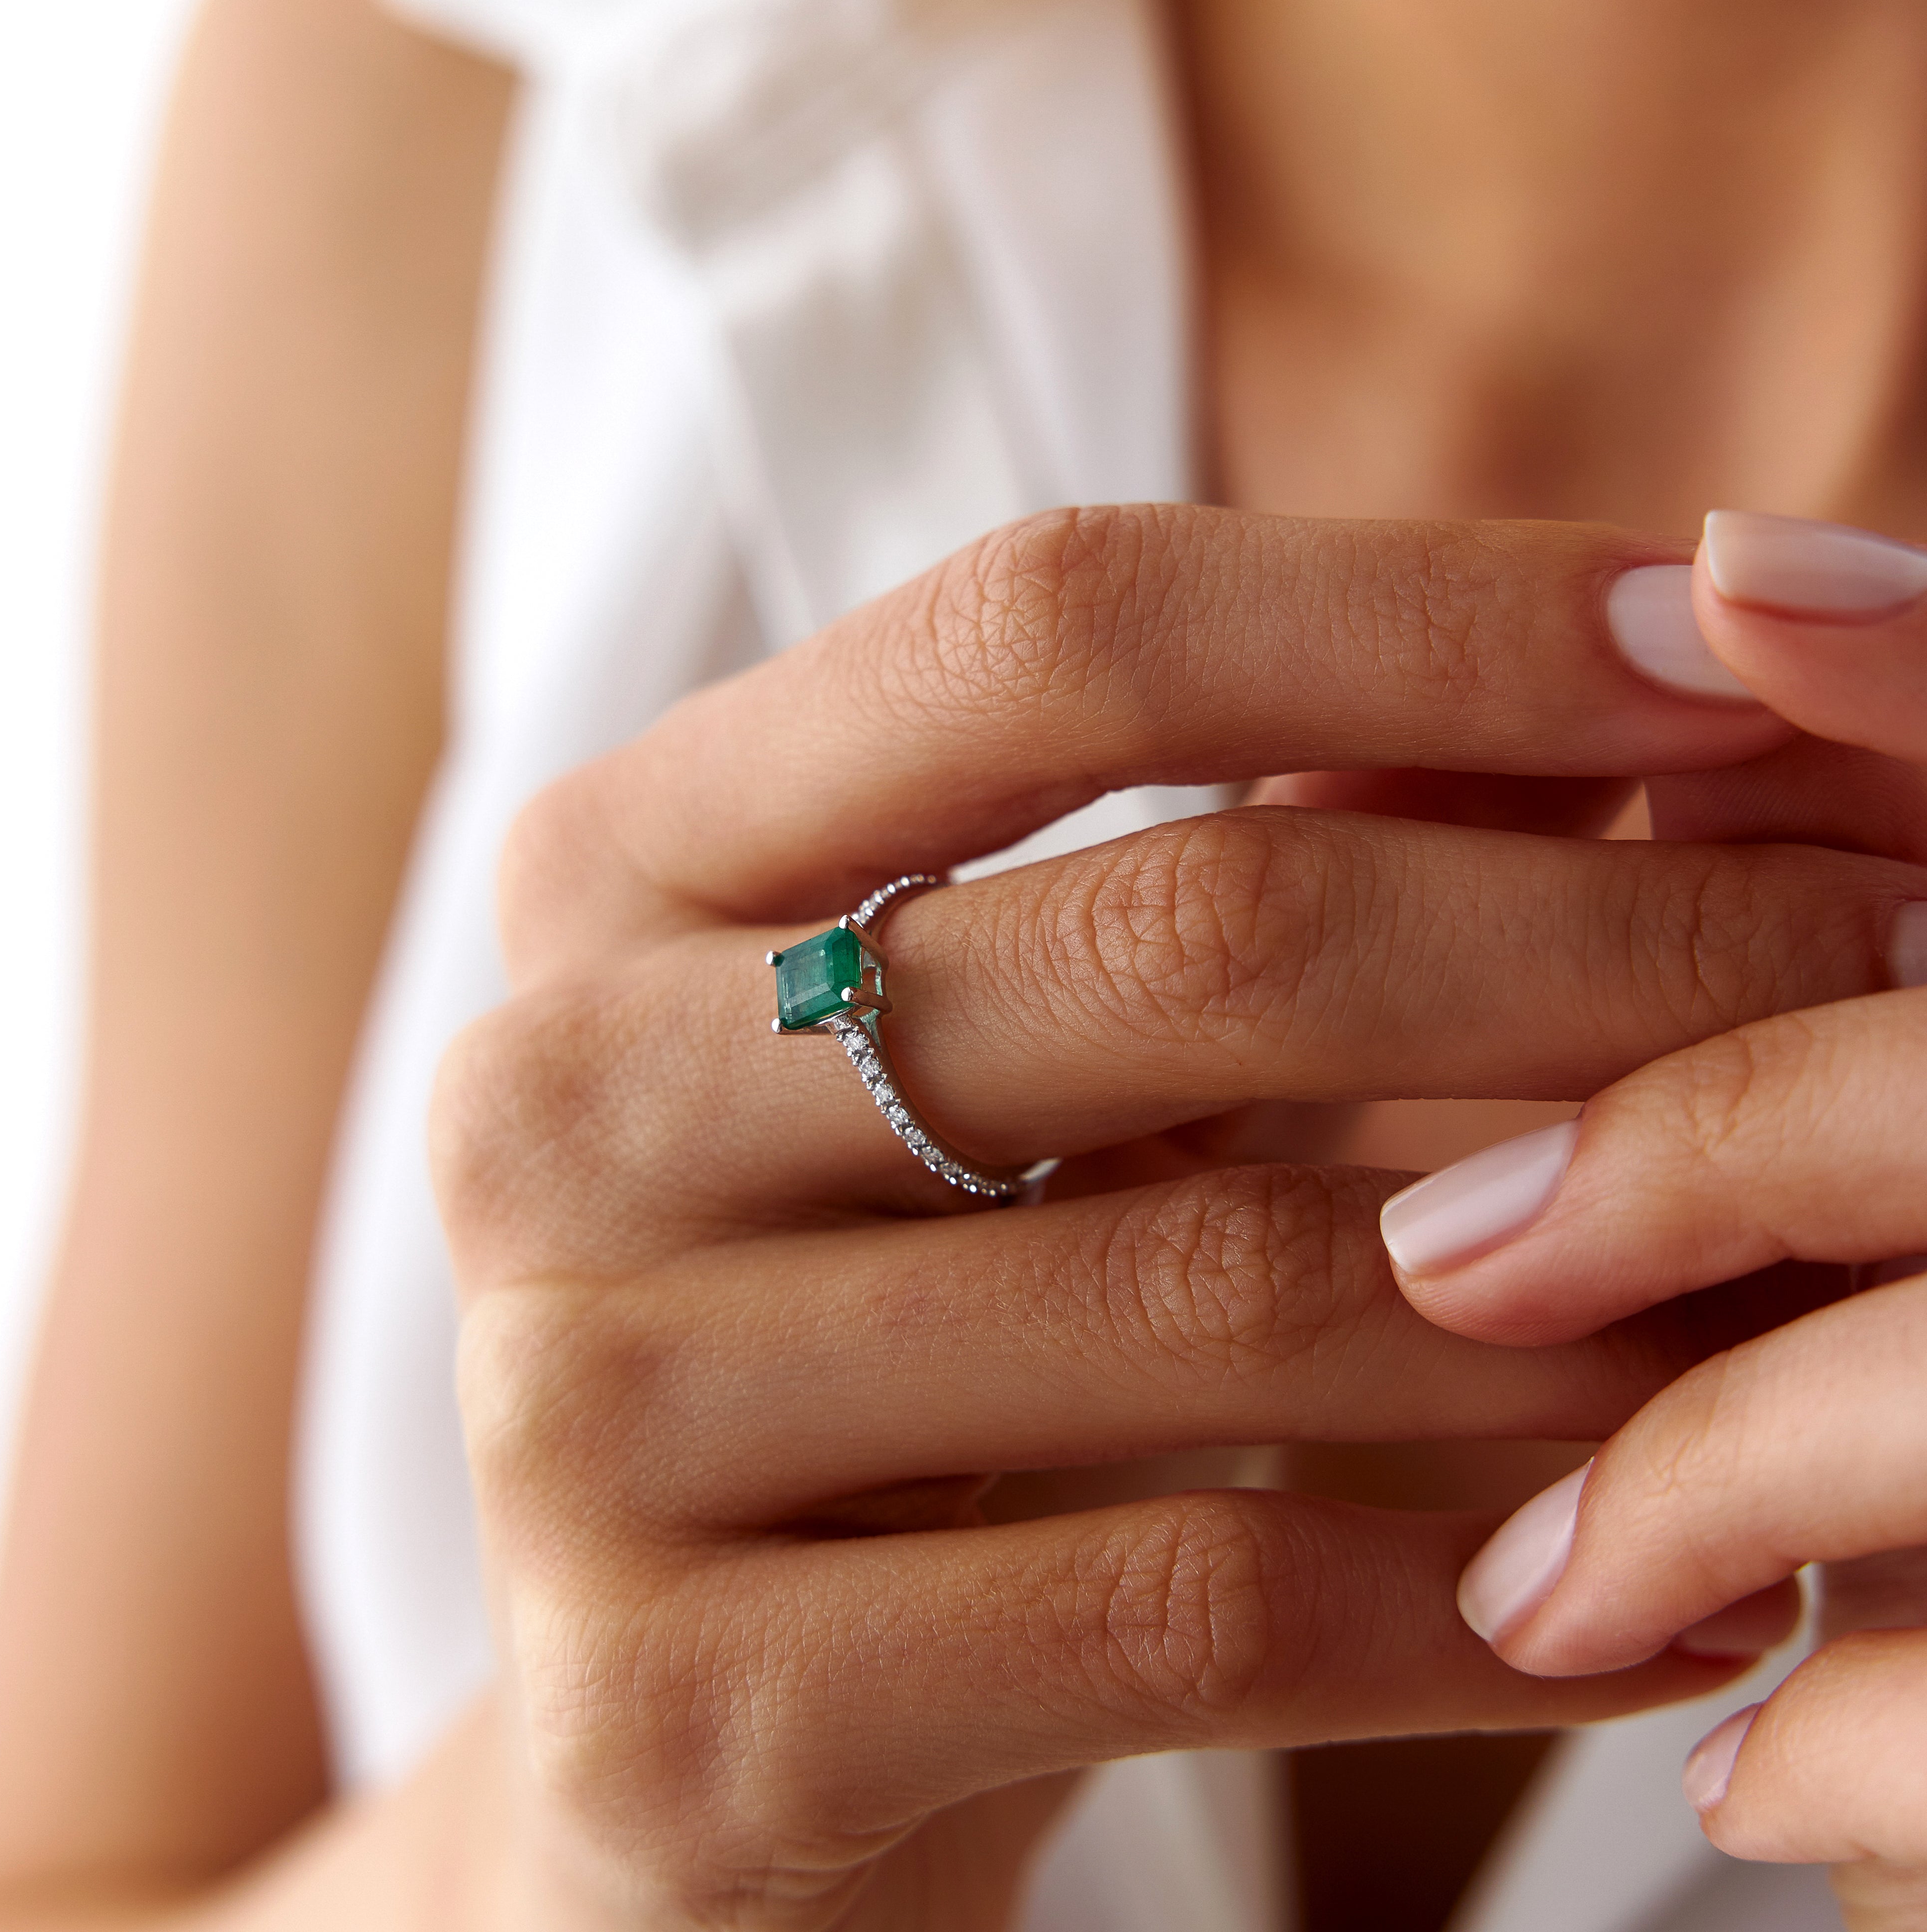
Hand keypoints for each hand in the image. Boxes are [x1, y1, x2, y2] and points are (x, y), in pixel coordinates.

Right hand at [432, 506, 1912, 1930]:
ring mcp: (572, 1413)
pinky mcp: (664, 1712)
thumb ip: (1272, 849)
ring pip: (1202, 1289)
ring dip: (1595, 1291)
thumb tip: (1637, 658)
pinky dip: (1479, 1601)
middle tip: (1893, 955)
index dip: (1418, 613)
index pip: (1043, 629)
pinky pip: (1173, 1617)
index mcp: (616, 871)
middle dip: (1602, 945)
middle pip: (1168, 937)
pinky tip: (1662, 1587)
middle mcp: (543, 1099)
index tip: (1732, 632)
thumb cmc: (903, 1322)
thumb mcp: (1044, 1067)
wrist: (688, 1722)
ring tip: (1816, 1272)